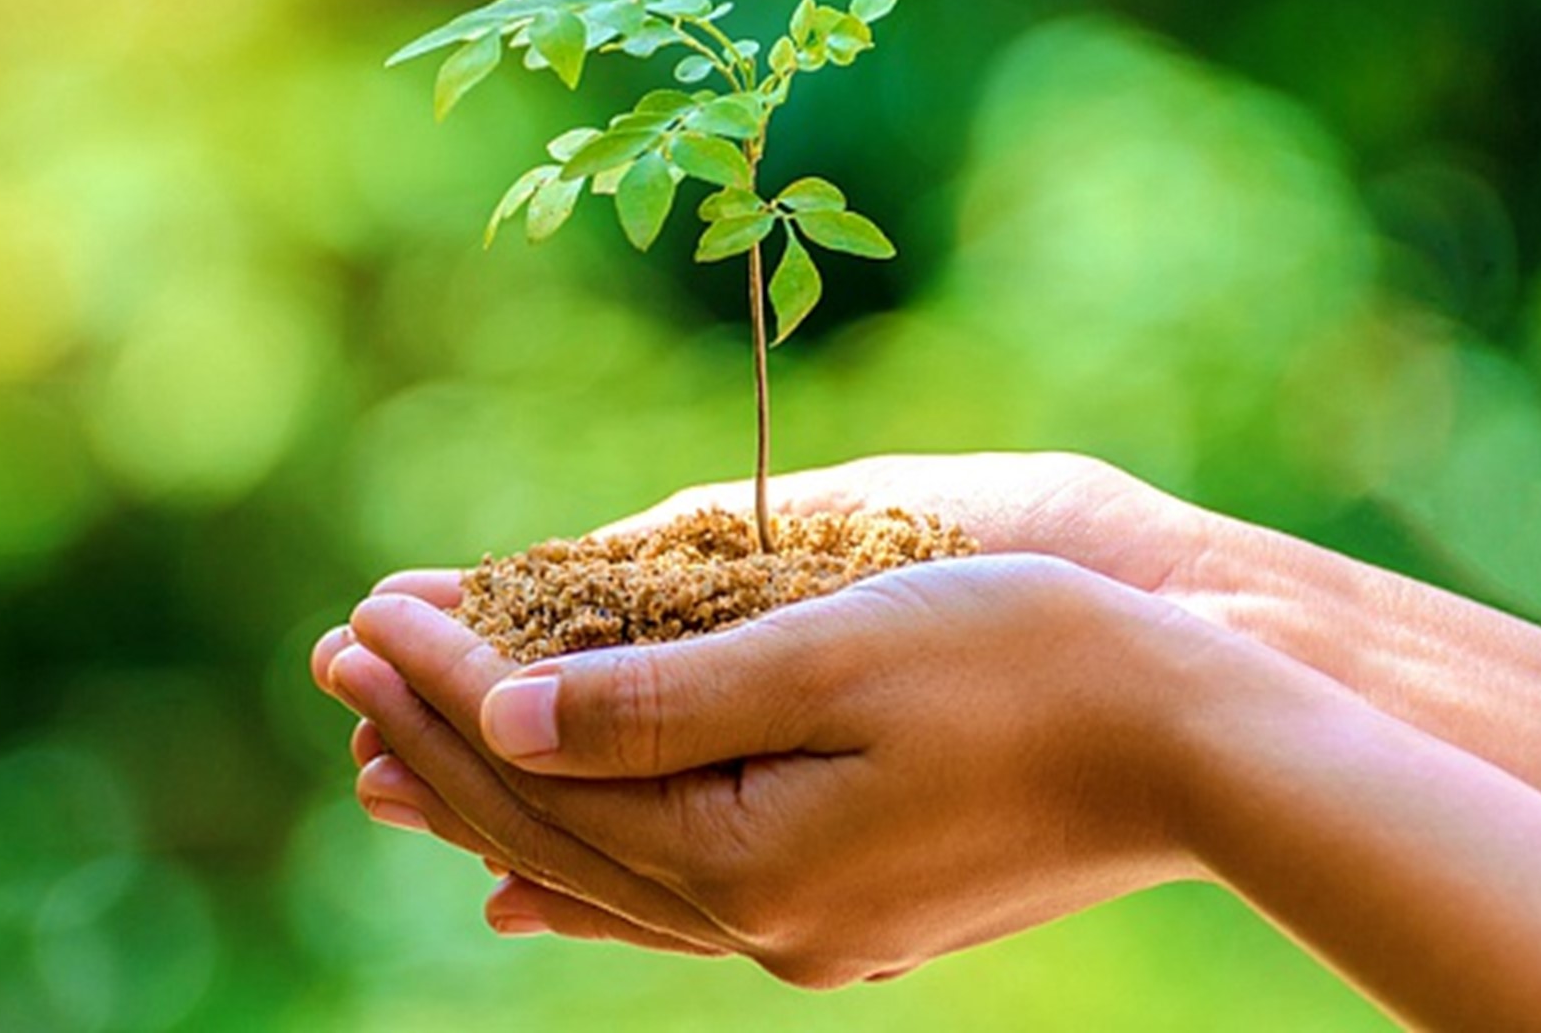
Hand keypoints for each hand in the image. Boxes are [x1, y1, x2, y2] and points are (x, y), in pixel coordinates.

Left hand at [325, 553, 1225, 985]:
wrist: (1201, 746)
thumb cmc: (1027, 664)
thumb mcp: (827, 657)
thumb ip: (653, 702)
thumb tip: (502, 721)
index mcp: (742, 855)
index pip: (540, 765)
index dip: (441, 683)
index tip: (362, 612)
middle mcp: (758, 920)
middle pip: (552, 824)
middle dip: (440, 737)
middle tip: (339, 663)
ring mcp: (803, 928)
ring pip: (599, 869)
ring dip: (490, 803)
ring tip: (386, 763)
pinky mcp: (842, 912)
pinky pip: (668, 904)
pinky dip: (582, 878)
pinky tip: (523, 882)